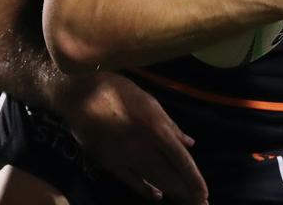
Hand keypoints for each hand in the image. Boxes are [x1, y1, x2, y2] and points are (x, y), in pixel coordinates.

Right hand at [54, 72, 207, 203]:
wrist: (77, 92)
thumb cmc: (116, 90)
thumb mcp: (148, 100)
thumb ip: (170, 124)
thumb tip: (189, 143)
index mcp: (155, 128)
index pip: (180, 160)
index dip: (194, 179)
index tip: (205, 194)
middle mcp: (142, 146)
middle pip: (169, 175)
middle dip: (186, 191)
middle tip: (201, 204)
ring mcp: (124, 157)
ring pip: (152, 179)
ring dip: (171, 191)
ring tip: (185, 201)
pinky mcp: (108, 162)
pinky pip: (130, 180)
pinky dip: (144, 188)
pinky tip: (157, 195)